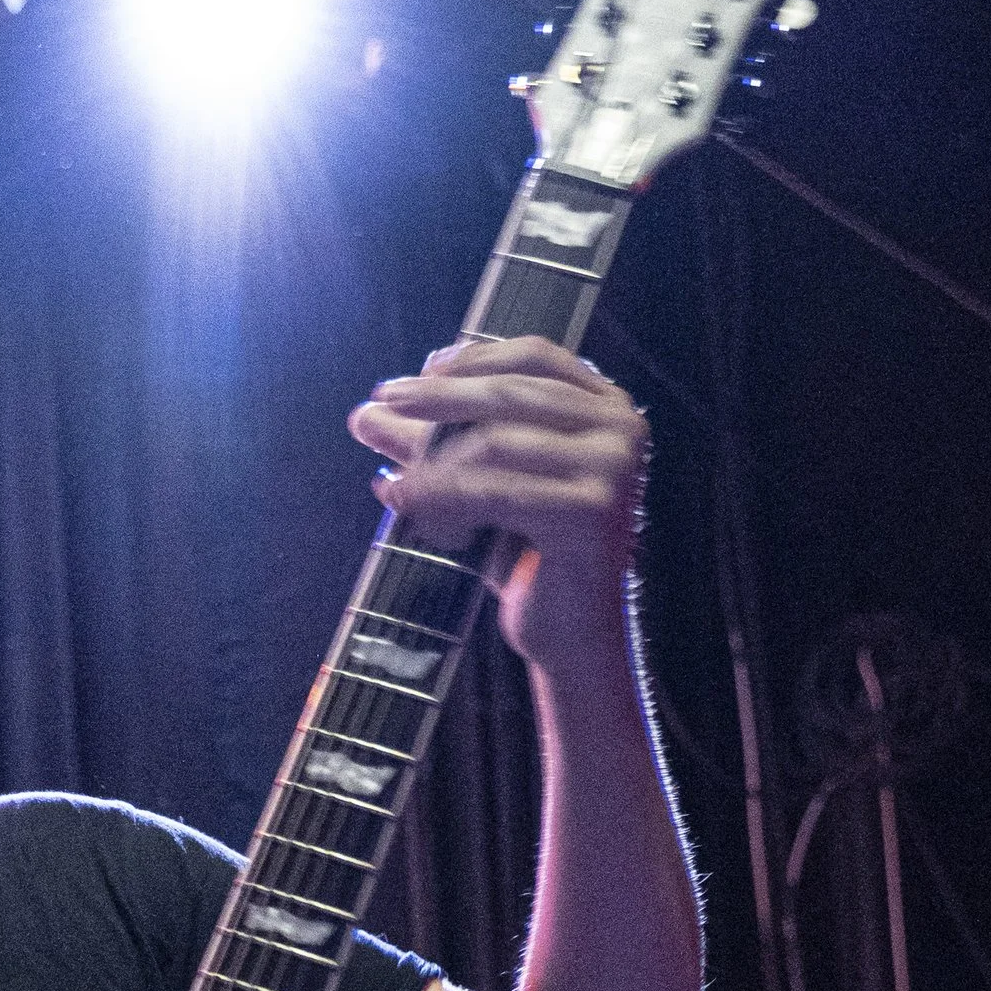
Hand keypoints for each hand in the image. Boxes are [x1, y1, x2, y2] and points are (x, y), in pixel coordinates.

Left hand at [348, 335, 646, 674]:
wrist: (568, 635)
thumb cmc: (526, 558)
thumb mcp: (479, 485)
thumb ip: (435, 443)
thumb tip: (369, 411)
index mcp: (608, 408)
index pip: (534, 356)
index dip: (473, 357)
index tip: (419, 370)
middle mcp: (621, 428)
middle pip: (511, 392)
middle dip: (437, 397)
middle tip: (382, 399)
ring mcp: (612, 468)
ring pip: (496, 442)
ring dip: (434, 459)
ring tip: (396, 480)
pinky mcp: (589, 510)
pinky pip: (495, 491)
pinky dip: (441, 494)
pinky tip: (402, 499)